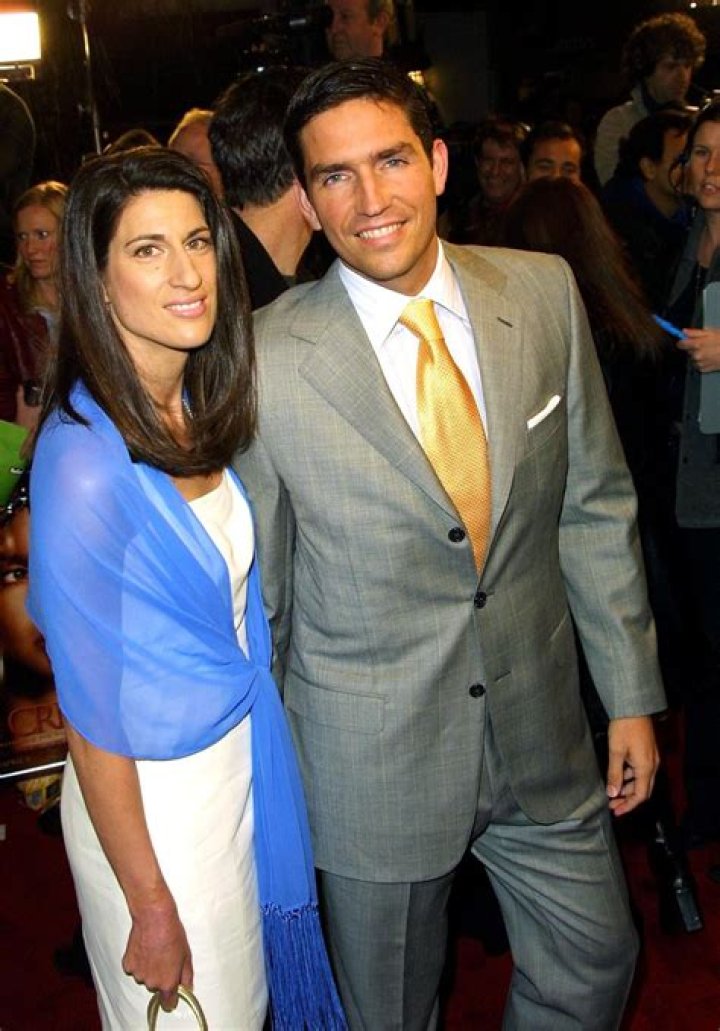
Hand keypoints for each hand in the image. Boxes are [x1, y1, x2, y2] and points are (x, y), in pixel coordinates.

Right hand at [122, 896, 192, 1010]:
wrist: (154, 917)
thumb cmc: (173, 934)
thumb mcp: (187, 955)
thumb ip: (186, 976)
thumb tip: (187, 988)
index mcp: (167, 983)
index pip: (168, 1003)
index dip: (171, 998)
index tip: (172, 991)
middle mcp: (151, 982)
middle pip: (155, 987)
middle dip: (160, 976)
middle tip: (164, 957)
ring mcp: (138, 974)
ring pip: (144, 977)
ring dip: (148, 969)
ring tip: (154, 950)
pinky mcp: (128, 964)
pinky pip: (133, 968)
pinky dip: (137, 961)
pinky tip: (143, 948)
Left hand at [606, 715, 658, 816]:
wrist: (633, 707)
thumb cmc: (624, 727)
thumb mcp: (616, 751)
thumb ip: (614, 774)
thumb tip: (612, 794)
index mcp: (646, 768)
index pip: (640, 795)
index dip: (628, 805)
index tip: (615, 811)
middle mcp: (652, 765)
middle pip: (643, 790)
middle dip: (628, 799)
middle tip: (613, 805)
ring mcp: (651, 758)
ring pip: (641, 780)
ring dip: (628, 788)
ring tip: (612, 792)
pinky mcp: (647, 752)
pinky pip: (641, 770)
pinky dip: (630, 777)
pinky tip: (618, 777)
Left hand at [676, 328, 719, 372]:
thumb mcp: (711, 332)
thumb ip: (695, 332)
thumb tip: (684, 332)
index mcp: (697, 344)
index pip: (681, 344)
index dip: (683, 341)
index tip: (685, 340)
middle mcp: (697, 355)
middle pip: (688, 351)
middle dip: (694, 347)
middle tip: (705, 344)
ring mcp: (701, 363)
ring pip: (694, 358)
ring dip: (699, 355)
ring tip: (710, 351)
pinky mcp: (705, 369)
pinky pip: (699, 365)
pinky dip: (703, 362)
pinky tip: (711, 357)